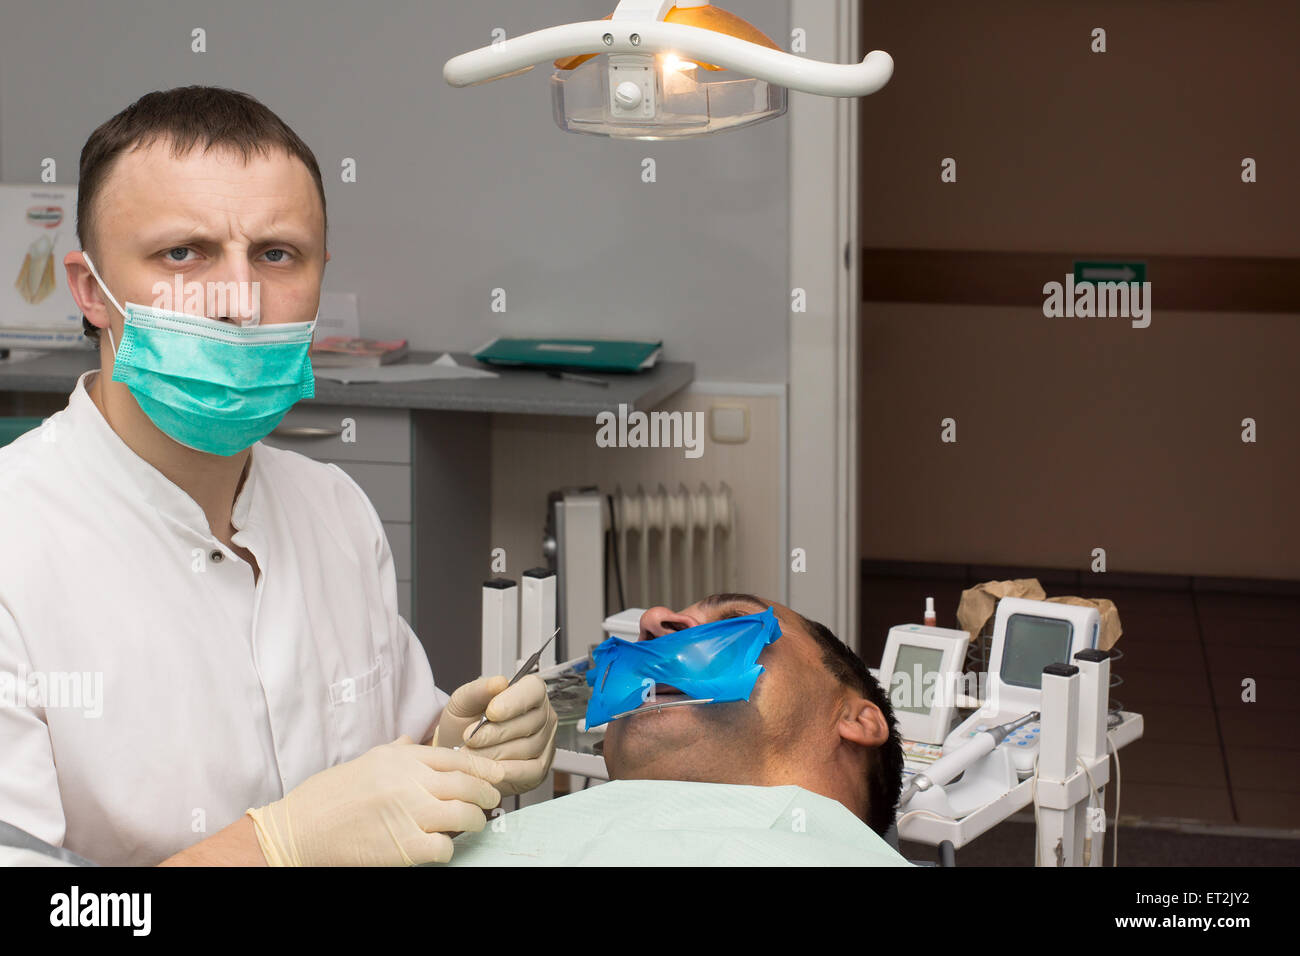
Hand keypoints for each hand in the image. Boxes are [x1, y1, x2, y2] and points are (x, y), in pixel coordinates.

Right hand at [246, 736, 503, 865]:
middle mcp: (409, 783)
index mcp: (401, 759)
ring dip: (475, 821)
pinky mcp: (403, 848)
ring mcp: (408, 815)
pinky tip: (442, 847)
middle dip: (488, 794)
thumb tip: (414, 741)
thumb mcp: (366, 761)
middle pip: (468, 785)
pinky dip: (449, 848)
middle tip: (492, 800)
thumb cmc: (327, 797)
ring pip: (464, 815)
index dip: (483, 767)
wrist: (297, 831)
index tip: (497, 774)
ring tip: (474, 825)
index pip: (457, 758)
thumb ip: (396, 751)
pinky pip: (444, 846)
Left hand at [433, 675, 557, 795]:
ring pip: (528, 748)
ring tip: (472, 754)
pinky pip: (530, 771)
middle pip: (530, 722)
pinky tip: (488, 769)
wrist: (457, 749)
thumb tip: (498, 682)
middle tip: (470, 738)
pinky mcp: (540, 768)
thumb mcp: (463, 701)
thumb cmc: (464, 723)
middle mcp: (542, 715)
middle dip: (496, 732)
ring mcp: (544, 743)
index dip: (514, 702)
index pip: (533, 690)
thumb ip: (478, 690)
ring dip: (496, 753)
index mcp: (529, 691)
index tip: (491, 712)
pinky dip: (507, 772)